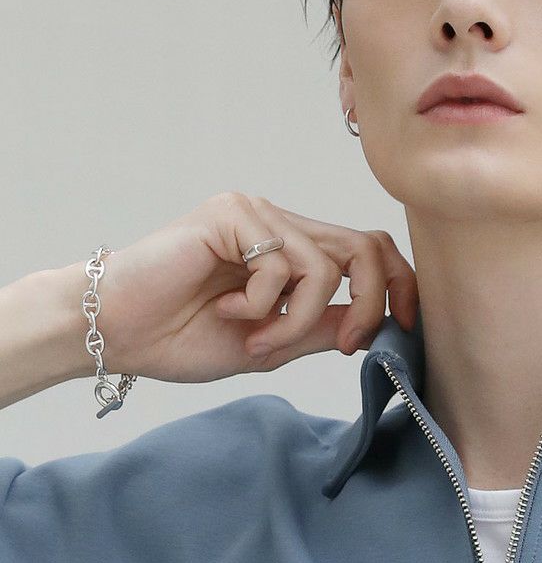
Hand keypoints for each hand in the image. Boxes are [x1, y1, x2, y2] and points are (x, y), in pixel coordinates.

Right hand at [75, 192, 417, 382]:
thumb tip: (379, 326)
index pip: (369, 252)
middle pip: (366, 247)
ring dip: (297, 321)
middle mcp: (280, 226)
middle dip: (369, 305)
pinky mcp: (233, 216)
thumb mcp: (273, 344)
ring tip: (255, 340)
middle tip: (345, 346)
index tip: (404, 330)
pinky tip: (226, 311)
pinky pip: (282, 265)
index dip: (399, 287)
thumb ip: (322, 329)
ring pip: (326, 267)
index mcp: (293, 252)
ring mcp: (257, 216)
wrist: (117, 332)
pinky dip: (262, 305)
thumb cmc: (181, 337)